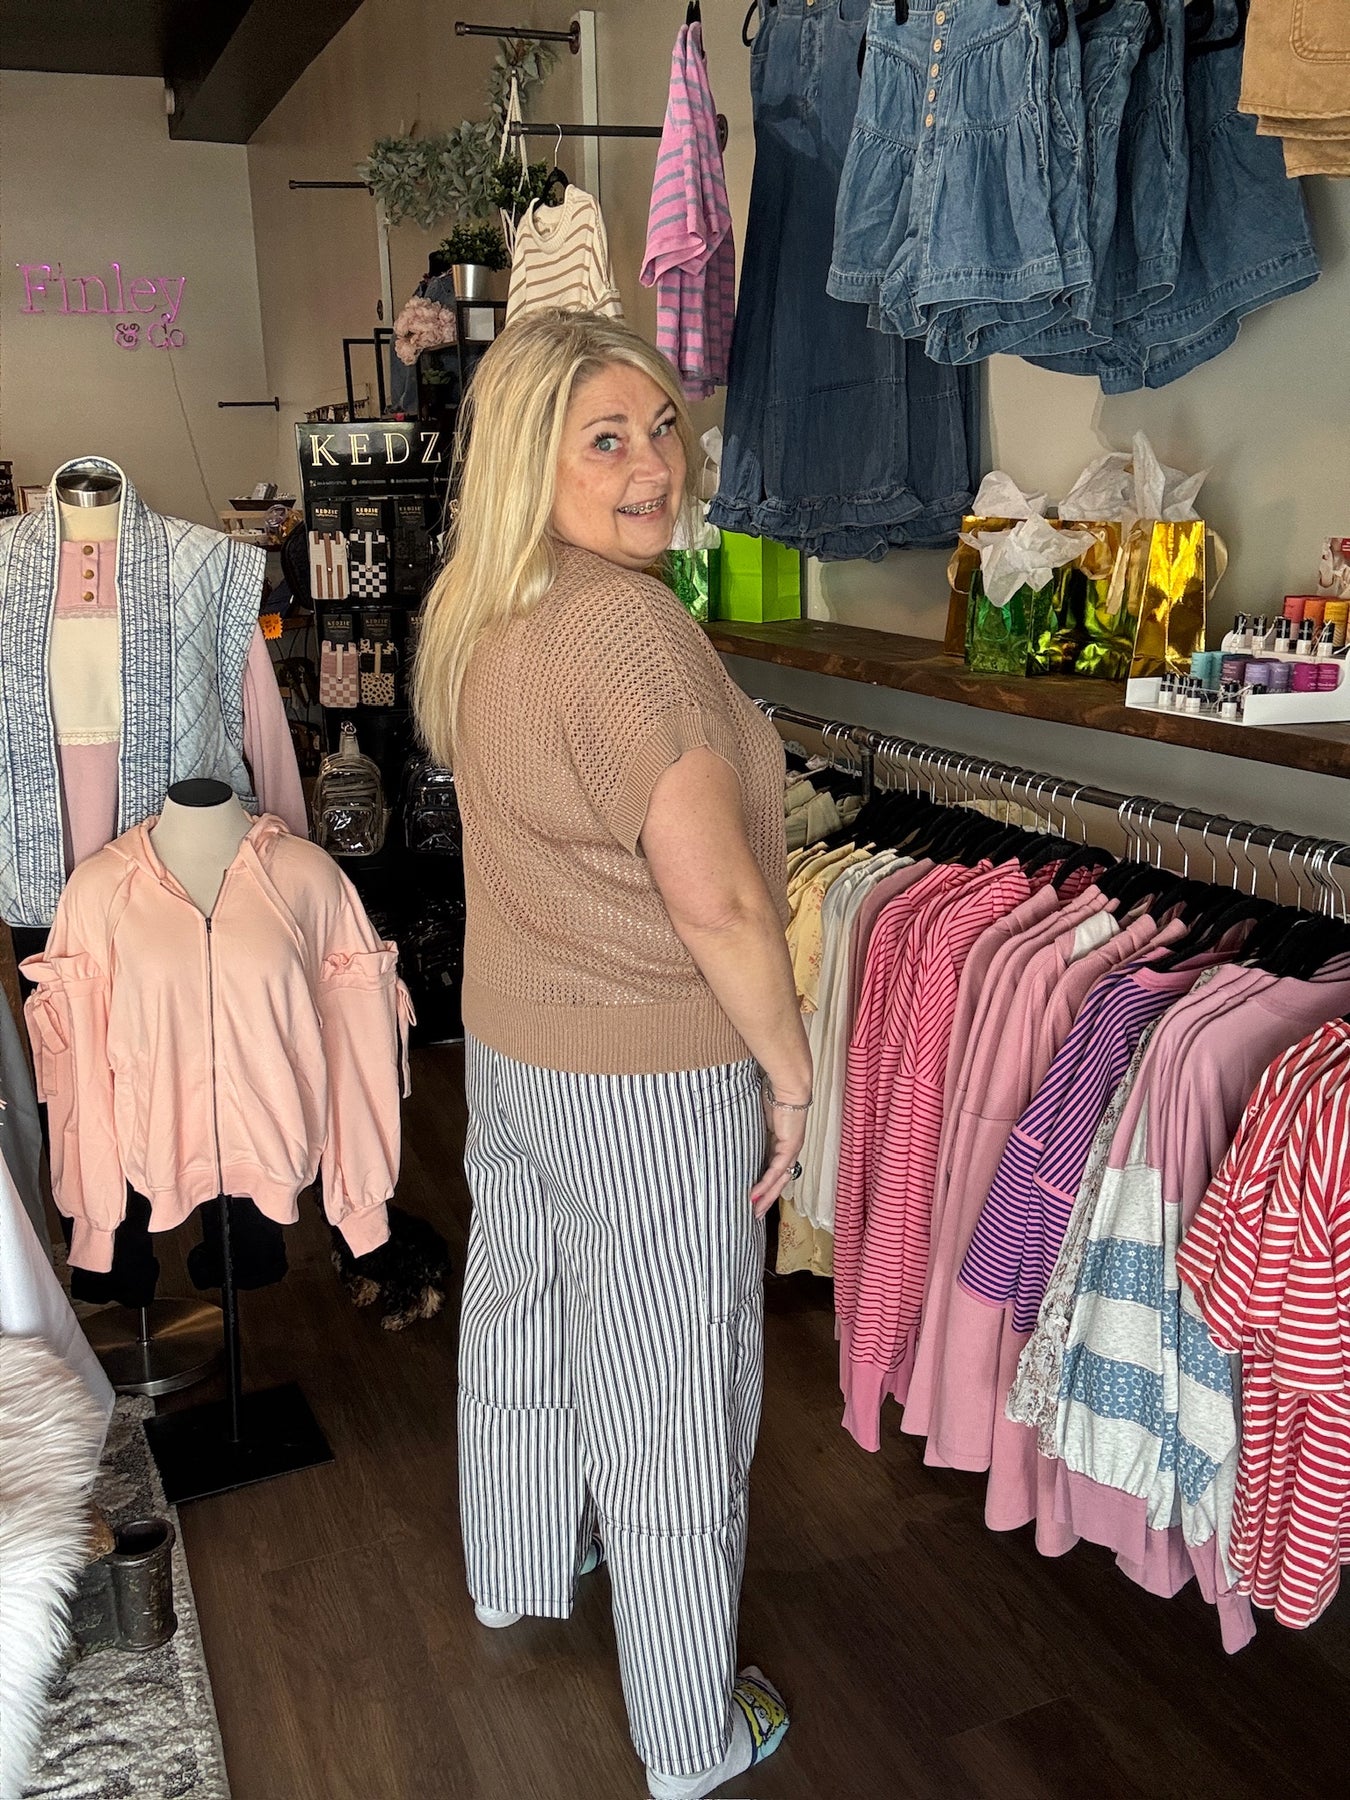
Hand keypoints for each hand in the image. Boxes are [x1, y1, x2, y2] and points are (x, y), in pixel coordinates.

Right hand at [751, 1093, 807, 1220]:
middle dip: (766, 1198)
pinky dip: (765, 1185)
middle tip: (754, 1214)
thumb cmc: (771, 1091)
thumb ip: (747, 1126)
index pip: (771, 1169)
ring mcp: (791, 1149)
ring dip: (766, 1197)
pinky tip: (755, 1196)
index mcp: (780, 1141)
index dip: (763, 1184)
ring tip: (754, 1212)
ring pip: (779, 1180)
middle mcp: (788, 1148)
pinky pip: (776, 1171)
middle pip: (778, 1180)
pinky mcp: (790, 1147)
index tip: (751, 1196)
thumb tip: (726, 1127)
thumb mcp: (755, 1114)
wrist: (788, 1082)